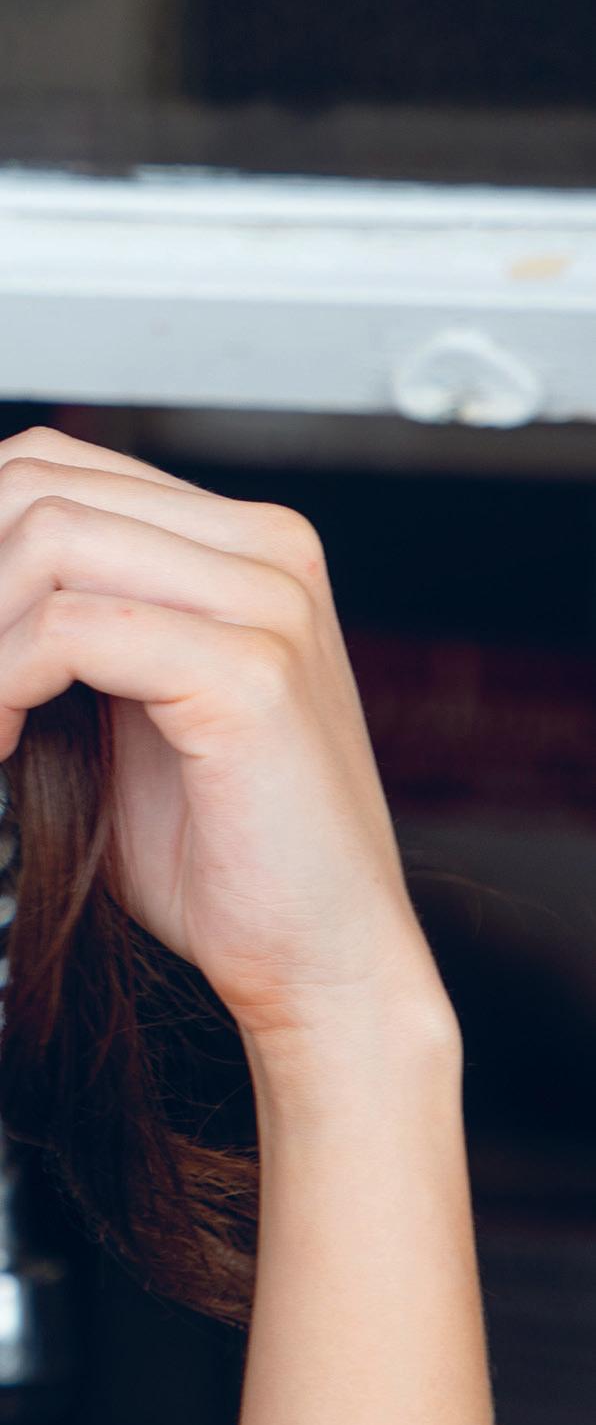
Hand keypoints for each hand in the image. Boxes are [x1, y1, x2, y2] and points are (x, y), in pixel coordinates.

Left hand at [0, 429, 456, 1101]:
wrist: (324, 959)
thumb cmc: (229, 853)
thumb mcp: (130, 706)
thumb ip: (67, 628)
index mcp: (246, 544)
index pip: (59, 465)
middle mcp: (268, 551)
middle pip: (43, 483)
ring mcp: (269, 604)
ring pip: (48, 538)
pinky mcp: (250, 674)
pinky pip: (71, 631)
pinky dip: (3, 682)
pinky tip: (1, 743)